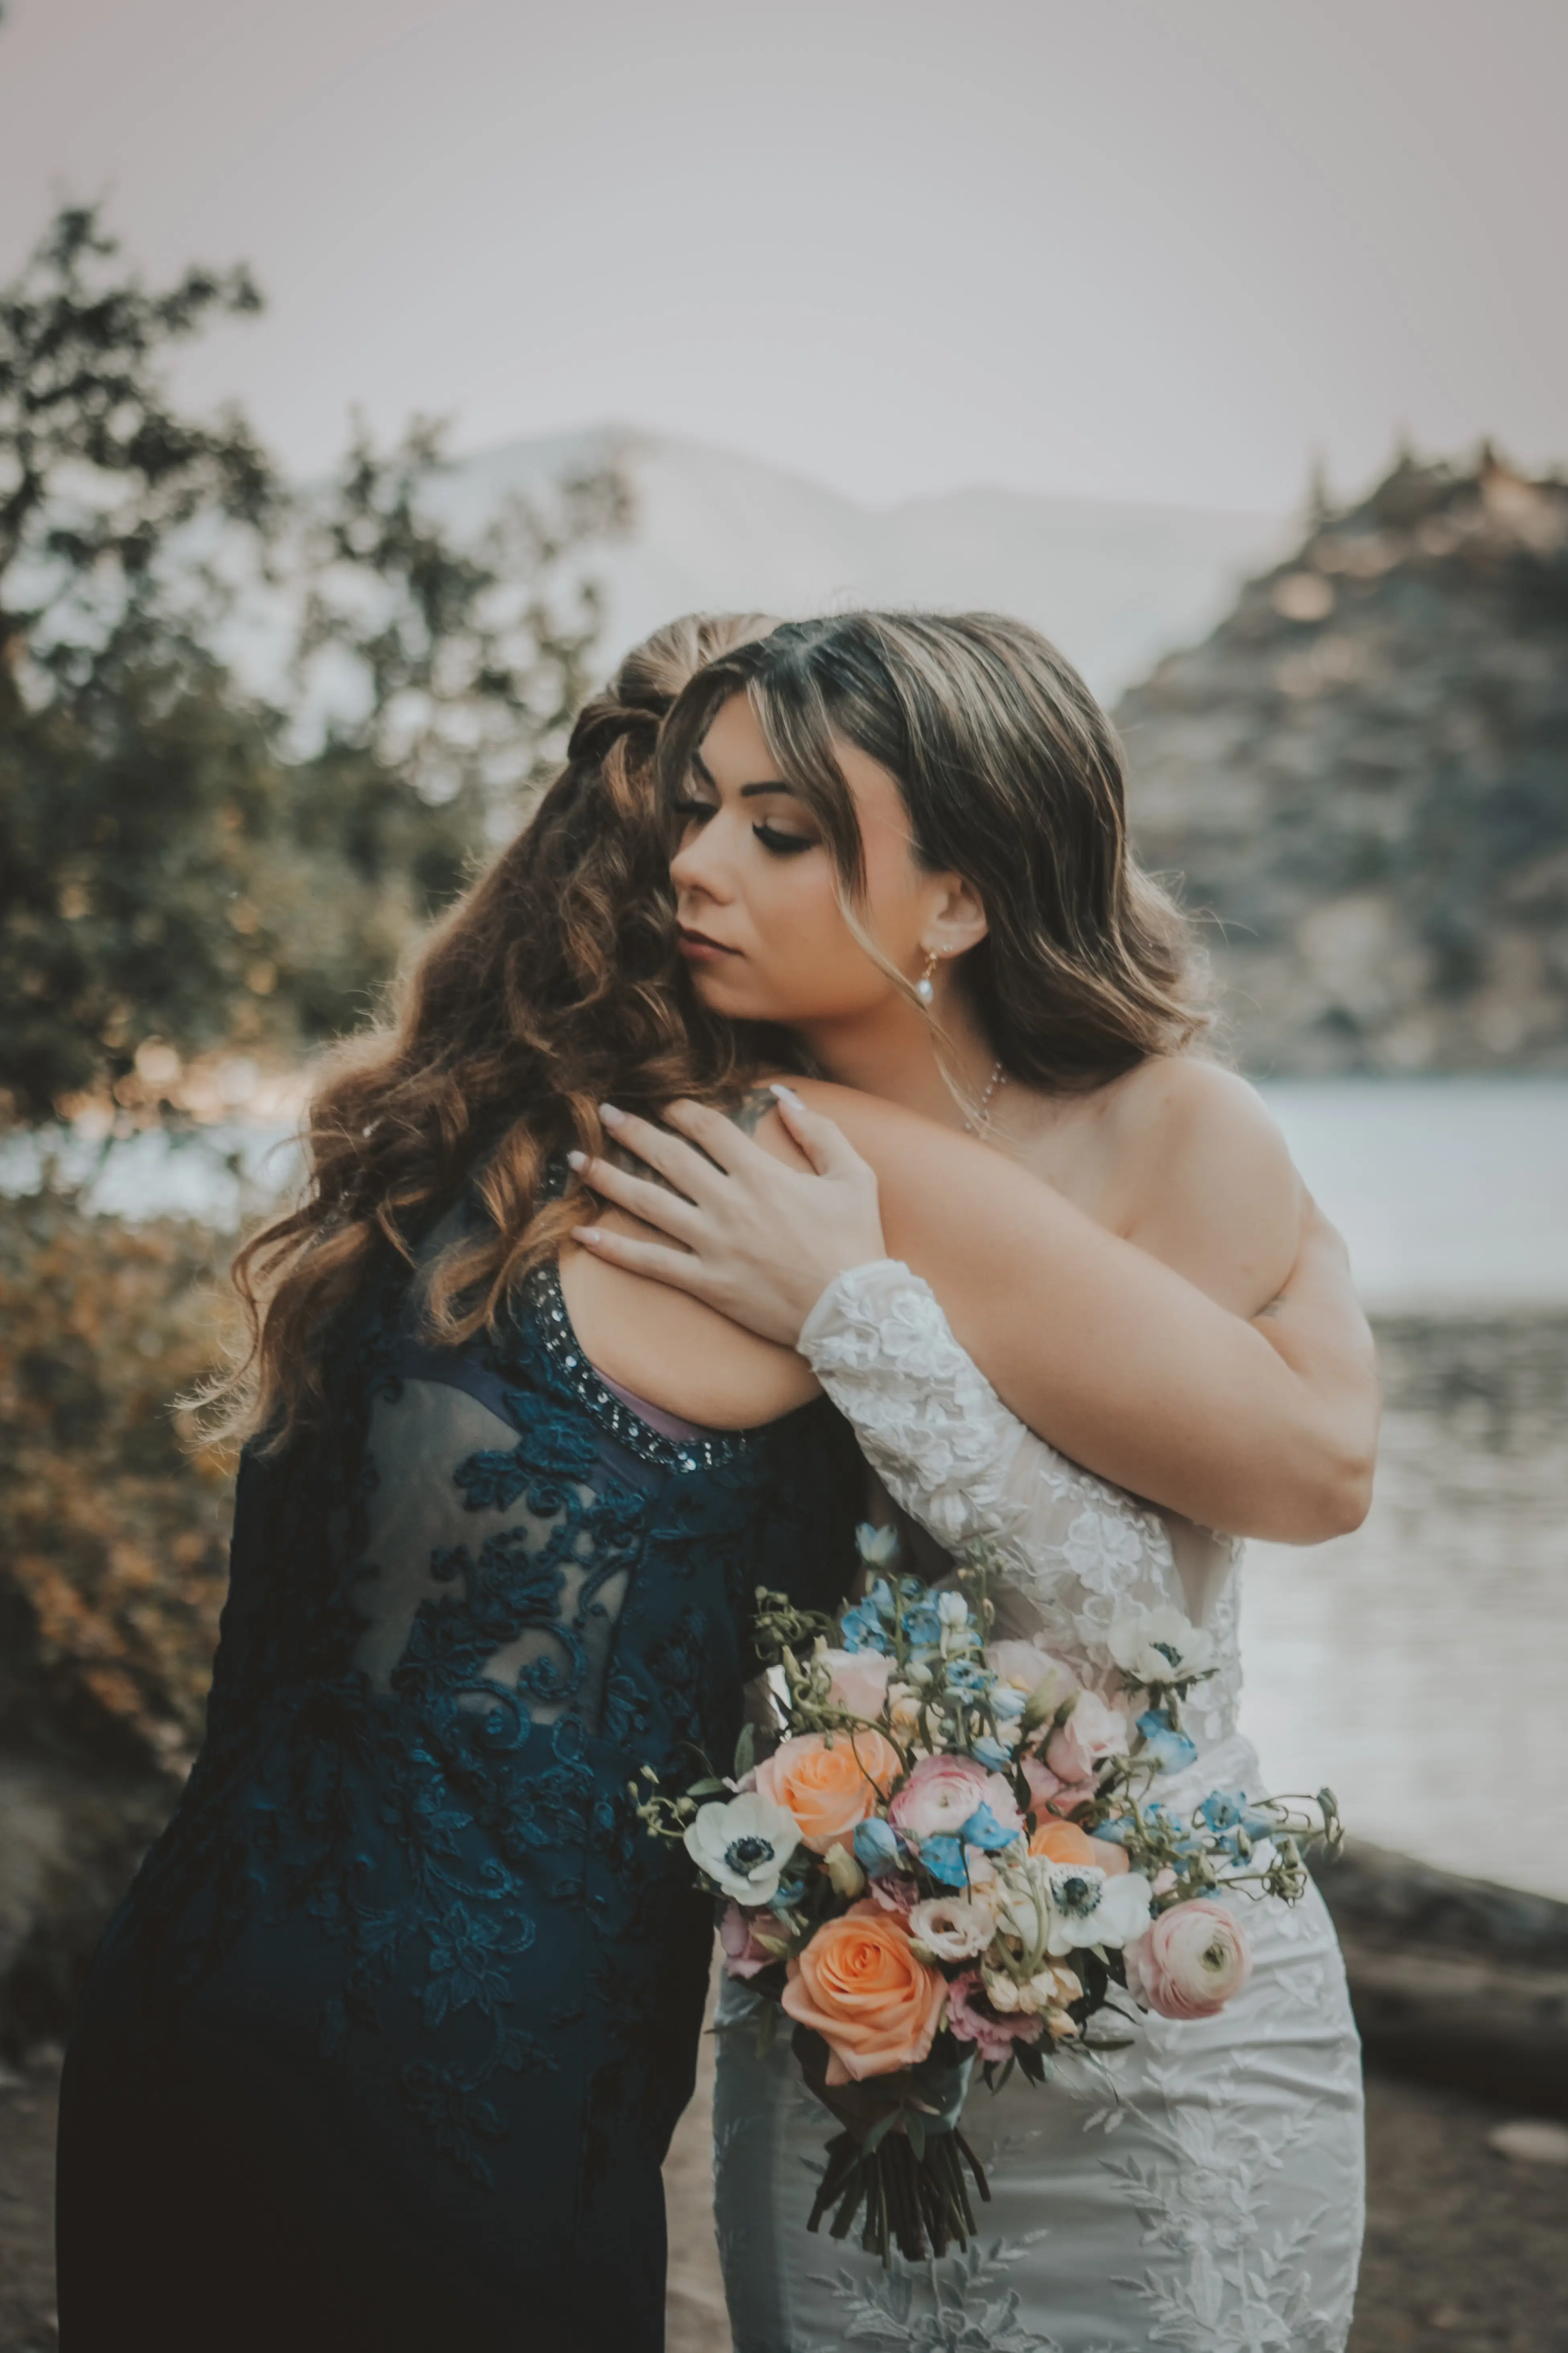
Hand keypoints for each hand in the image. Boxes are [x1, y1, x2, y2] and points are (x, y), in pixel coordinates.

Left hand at [567, 1086, 886, 1346]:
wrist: (854, 1313)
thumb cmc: (856, 1243)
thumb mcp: (855, 1177)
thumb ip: (820, 1131)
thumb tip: (784, 1096)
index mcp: (763, 1175)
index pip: (709, 1129)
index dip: (682, 1109)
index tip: (663, 1103)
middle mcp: (730, 1204)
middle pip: (669, 1157)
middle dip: (632, 1131)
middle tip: (603, 1114)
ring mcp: (713, 1244)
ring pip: (649, 1204)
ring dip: (608, 1180)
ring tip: (577, 1161)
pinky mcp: (705, 1282)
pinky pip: (650, 1262)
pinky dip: (614, 1249)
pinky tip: (582, 1236)